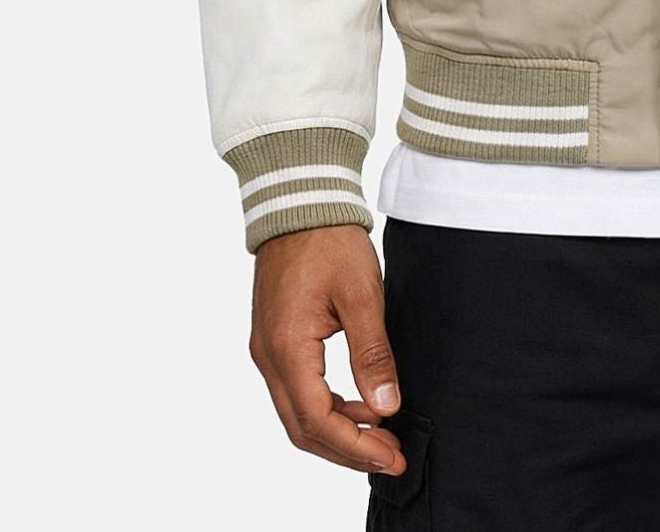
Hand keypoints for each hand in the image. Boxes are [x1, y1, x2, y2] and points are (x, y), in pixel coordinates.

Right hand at [248, 222, 405, 476]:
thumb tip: (386, 406)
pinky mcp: (275, 341)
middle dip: (348, 449)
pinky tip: (359, 406)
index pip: (317, 420)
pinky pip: (296, 391)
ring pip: (297, 414)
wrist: (300, 202)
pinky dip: (327, 409)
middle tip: (391, 456)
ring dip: (337, 432)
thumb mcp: (362, 294)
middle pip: (303, 427)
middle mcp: (268, 357)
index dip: (356, 446)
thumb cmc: (329, 240)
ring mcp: (267, 350)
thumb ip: (372, 353)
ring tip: (381, 436)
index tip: (392, 456)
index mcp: (287, 347)